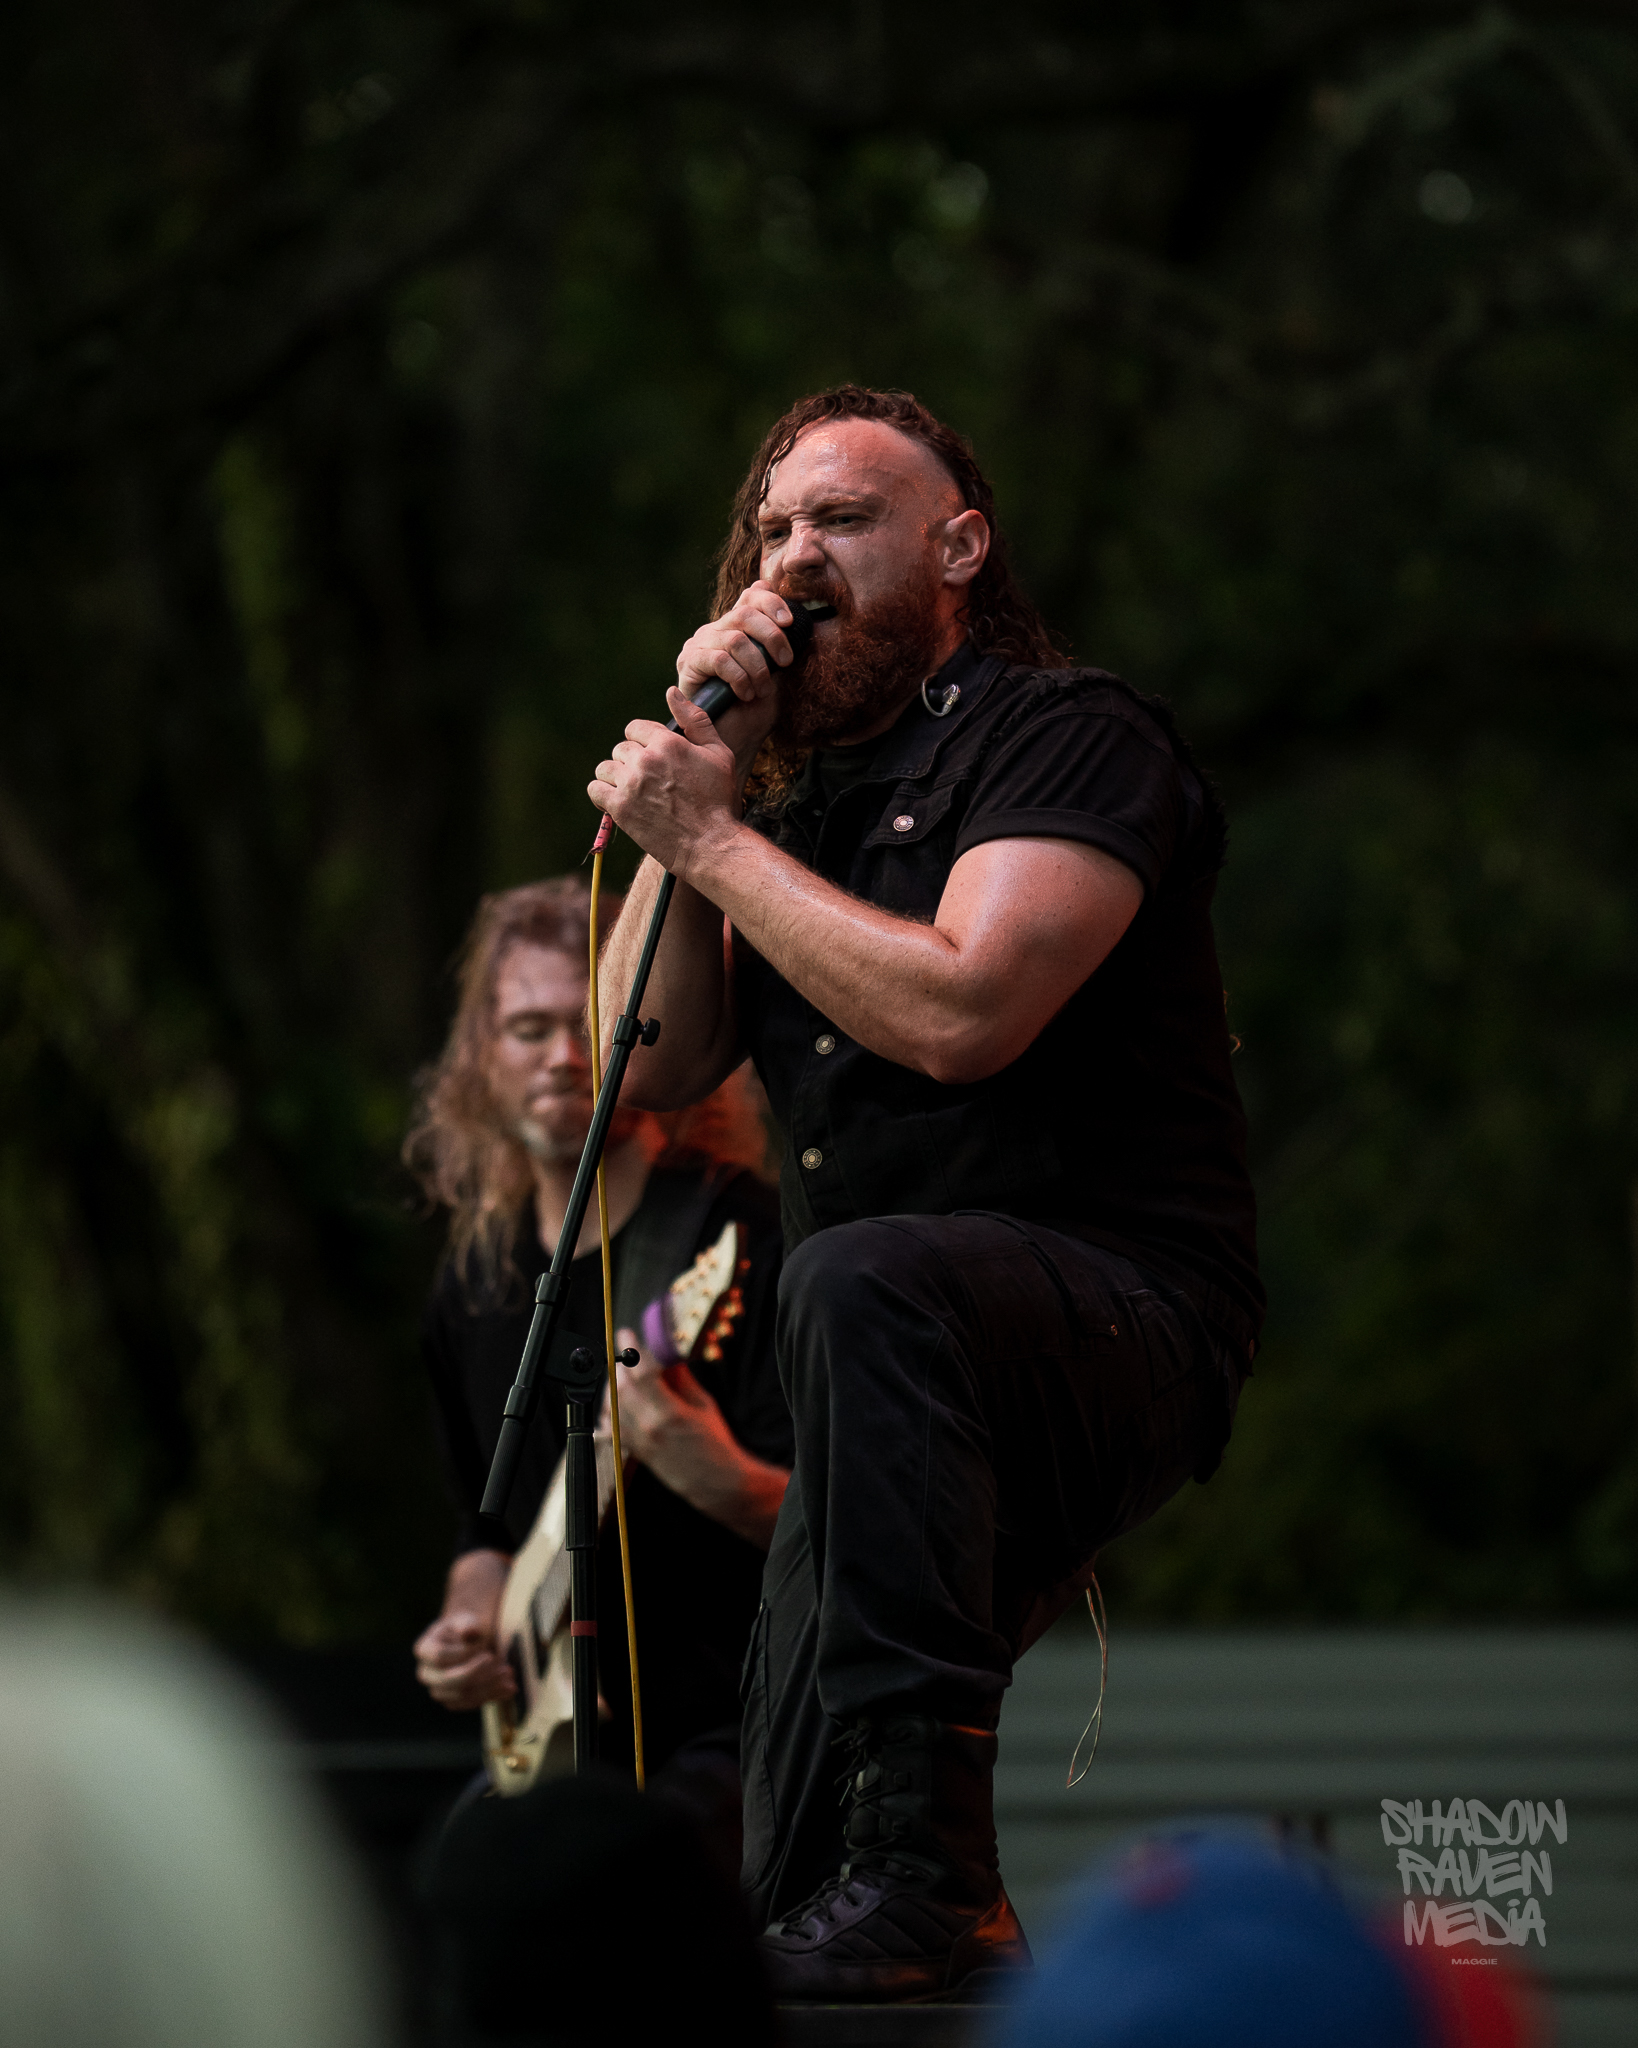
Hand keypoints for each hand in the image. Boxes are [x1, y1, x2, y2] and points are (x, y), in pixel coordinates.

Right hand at [413, 1549, 515, 1710]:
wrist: (470, 1640)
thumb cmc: (466, 1627)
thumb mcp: (466, 1619)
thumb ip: (467, 1623)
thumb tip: (470, 1631)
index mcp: (424, 1649)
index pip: (439, 1657)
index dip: (463, 1655)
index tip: (486, 1649)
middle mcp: (426, 1673)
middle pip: (448, 1681)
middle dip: (478, 1675)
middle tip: (503, 1666)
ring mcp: (438, 1690)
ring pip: (461, 1696)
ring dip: (488, 1688)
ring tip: (510, 1674)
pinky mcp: (453, 1701)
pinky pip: (470, 1704)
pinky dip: (491, 1696)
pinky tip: (510, 1688)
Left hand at [589, 698, 743, 880]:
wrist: (711, 844)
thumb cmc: (719, 800)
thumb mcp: (719, 754)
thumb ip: (695, 720)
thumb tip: (671, 691)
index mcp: (668, 742)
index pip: (635, 728)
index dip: (643, 742)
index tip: (654, 759)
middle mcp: (646, 759)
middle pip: (621, 749)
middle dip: (632, 762)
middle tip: (649, 781)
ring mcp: (630, 784)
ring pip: (606, 768)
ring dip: (617, 778)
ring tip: (634, 792)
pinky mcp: (620, 809)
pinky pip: (595, 790)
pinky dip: (603, 795)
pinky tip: (617, 802)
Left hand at [601, 1328, 788, 1547]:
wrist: (715, 1483)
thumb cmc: (716, 1444)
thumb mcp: (703, 1404)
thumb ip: (680, 1378)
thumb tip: (666, 1355)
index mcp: (669, 1413)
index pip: (641, 1374)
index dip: (632, 1350)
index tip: (627, 1335)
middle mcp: (649, 1428)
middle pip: (620, 1387)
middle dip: (620, 1365)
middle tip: (625, 1352)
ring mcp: (639, 1442)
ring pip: (612, 1406)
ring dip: (614, 1386)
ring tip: (623, 1375)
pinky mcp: (635, 1451)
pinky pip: (612, 1426)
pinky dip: (611, 1409)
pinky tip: (618, 1401)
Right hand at [672, 579, 795, 767]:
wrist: (735, 740)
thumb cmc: (757, 708)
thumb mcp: (778, 672)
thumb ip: (781, 645)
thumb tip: (795, 620)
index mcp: (738, 626)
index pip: (752, 594)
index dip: (772, 601)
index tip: (790, 622)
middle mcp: (717, 629)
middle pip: (744, 613)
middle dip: (772, 636)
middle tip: (785, 662)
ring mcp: (700, 644)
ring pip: (735, 638)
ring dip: (756, 666)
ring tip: (761, 689)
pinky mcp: (689, 663)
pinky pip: (719, 659)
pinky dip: (739, 677)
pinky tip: (745, 694)